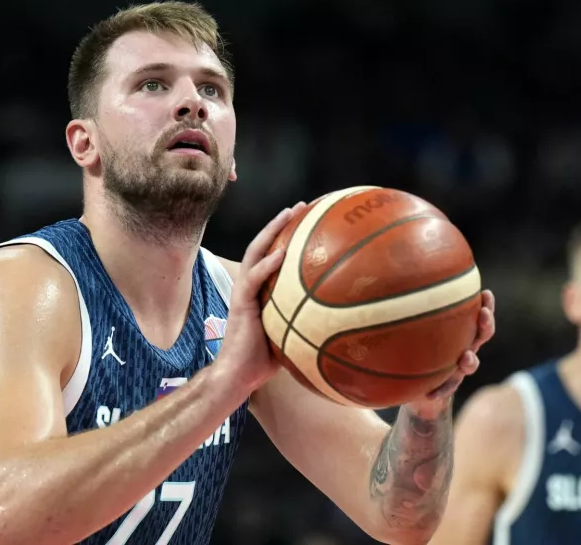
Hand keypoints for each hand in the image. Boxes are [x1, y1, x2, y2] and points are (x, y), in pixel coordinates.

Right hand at [216, 202, 306, 392]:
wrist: (238, 376)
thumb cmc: (264, 361)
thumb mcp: (292, 336)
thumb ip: (308, 322)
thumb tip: (342, 322)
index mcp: (262, 291)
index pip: (273, 256)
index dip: (288, 236)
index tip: (309, 220)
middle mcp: (251, 286)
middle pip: (263, 245)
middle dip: (281, 223)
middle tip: (301, 206)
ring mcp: (244, 293)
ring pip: (255, 253)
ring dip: (271, 231)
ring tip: (288, 214)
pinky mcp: (241, 304)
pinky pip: (253, 280)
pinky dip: (267, 265)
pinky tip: (281, 254)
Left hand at [407, 289, 495, 417]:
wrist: (412, 383)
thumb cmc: (412, 346)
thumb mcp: (410, 325)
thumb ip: (406, 307)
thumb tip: (388, 279)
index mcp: (459, 330)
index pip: (477, 314)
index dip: (486, 305)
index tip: (485, 293)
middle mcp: (463, 347)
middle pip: (482, 335)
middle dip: (486, 324)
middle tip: (482, 314)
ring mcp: (458, 367)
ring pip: (471, 364)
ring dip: (471, 360)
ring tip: (465, 358)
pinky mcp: (447, 385)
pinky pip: (447, 389)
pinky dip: (441, 390)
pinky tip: (431, 394)